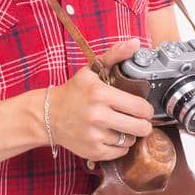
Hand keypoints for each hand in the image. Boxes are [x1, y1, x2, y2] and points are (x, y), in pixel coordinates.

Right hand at [45, 38, 155, 161]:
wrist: (48, 115)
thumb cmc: (73, 91)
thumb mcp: (91, 70)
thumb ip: (115, 55)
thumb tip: (135, 43)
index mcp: (100, 94)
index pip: (140, 107)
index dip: (146, 109)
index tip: (143, 108)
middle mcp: (98, 116)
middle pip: (140, 127)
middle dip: (143, 123)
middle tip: (137, 119)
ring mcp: (95, 135)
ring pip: (131, 140)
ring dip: (130, 134)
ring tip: (121, 126)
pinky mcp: (92, 151)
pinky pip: (120, 152)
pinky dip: (120, 145)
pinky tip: (112, 135)